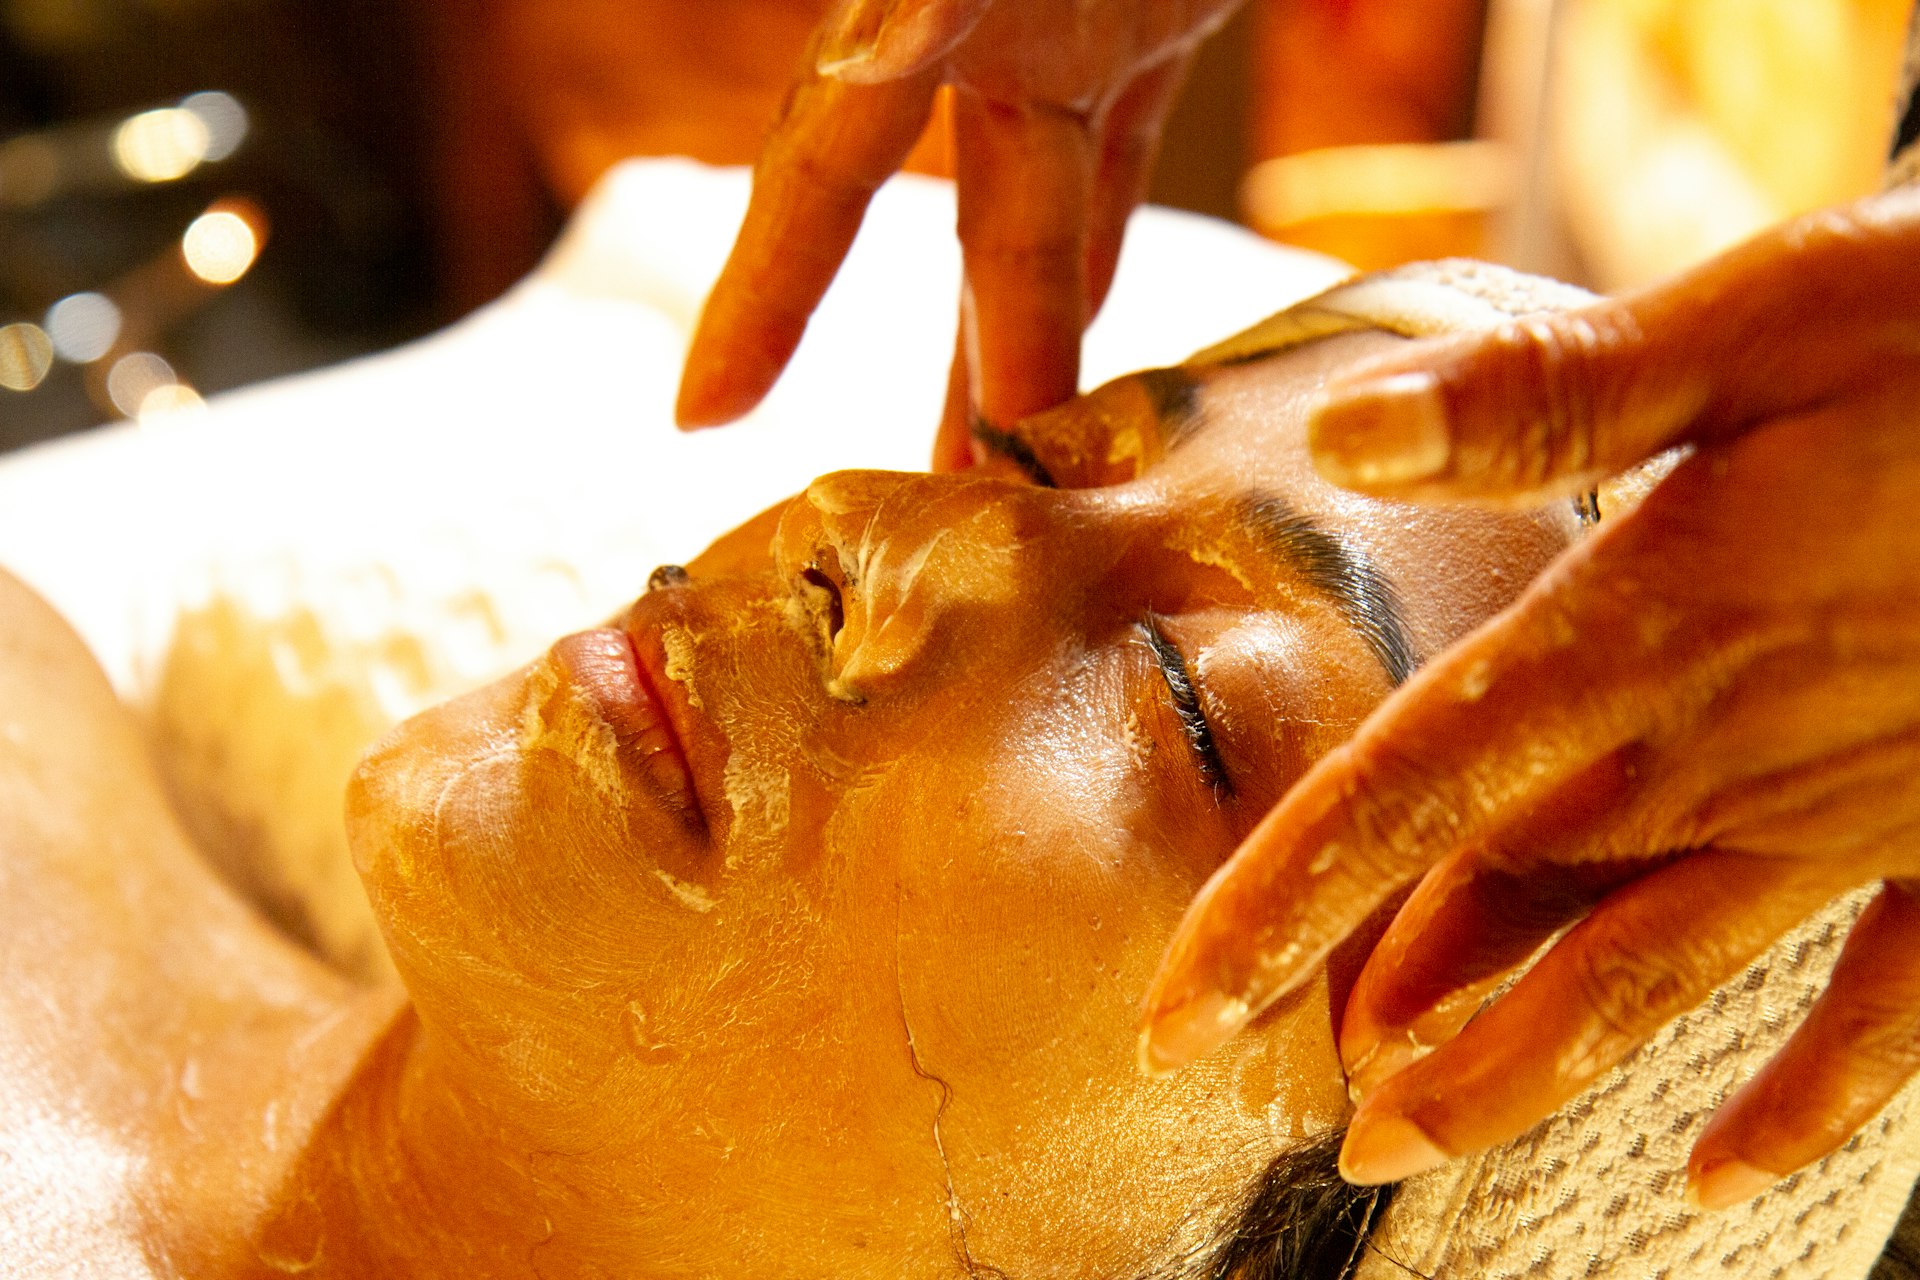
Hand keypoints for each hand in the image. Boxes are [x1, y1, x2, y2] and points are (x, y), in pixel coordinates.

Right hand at [675, 0, 1240, 468]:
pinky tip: (1077, 337)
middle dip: (955, 380)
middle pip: (966, 242)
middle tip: (935, 507)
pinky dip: (1094, 257)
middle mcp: (992, 38)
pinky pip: (1115, 169)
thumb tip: (876, 50)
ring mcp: (1074, 39)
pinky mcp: (1156, 27)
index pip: (823, 171)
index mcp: (933, 1)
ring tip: (1008, 468)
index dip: (764, 292)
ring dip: (1028, 347)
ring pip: (1041, 228)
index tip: (704, 412)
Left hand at [1138, 188, 1919, 1207]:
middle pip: (1508, 910)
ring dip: (1524, 1070)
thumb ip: (1540, 393)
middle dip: (1386, 1014)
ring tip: (1415, 1144)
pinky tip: (1734, 1174)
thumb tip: (1340, 428)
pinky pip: (1886, 1013)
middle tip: (1293, 1105)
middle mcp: (1723, 749)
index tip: (1180, 1018)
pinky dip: (1809, 1101)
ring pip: (1648, 979)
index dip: (1282, 910)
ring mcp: (1845, 813)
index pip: (1413, 792)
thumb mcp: (1748, 327)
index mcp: (1644, 626)